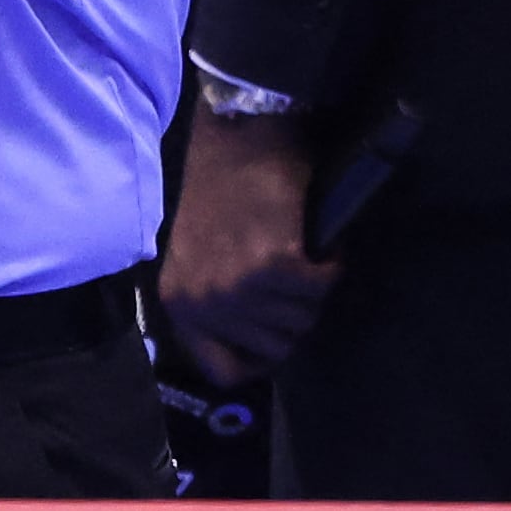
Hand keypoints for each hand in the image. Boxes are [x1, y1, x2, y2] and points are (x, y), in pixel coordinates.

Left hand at [158, 106, 337, 386]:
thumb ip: (219, 303)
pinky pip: (322, 285)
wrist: (236, 140)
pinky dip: (330, 263)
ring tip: (300, 252)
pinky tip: (316, 240)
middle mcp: (204, 303)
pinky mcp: (274, 264)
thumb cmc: (218, 193)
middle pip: (278, 347)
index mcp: (179, 303)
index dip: (260, 360)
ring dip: (314, 288)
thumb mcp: (201, 259)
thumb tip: (262, 345)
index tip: (280, 336)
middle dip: (296, 313)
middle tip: (292, 274)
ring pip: (305, 319)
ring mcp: (237, 287)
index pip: (223, 369)